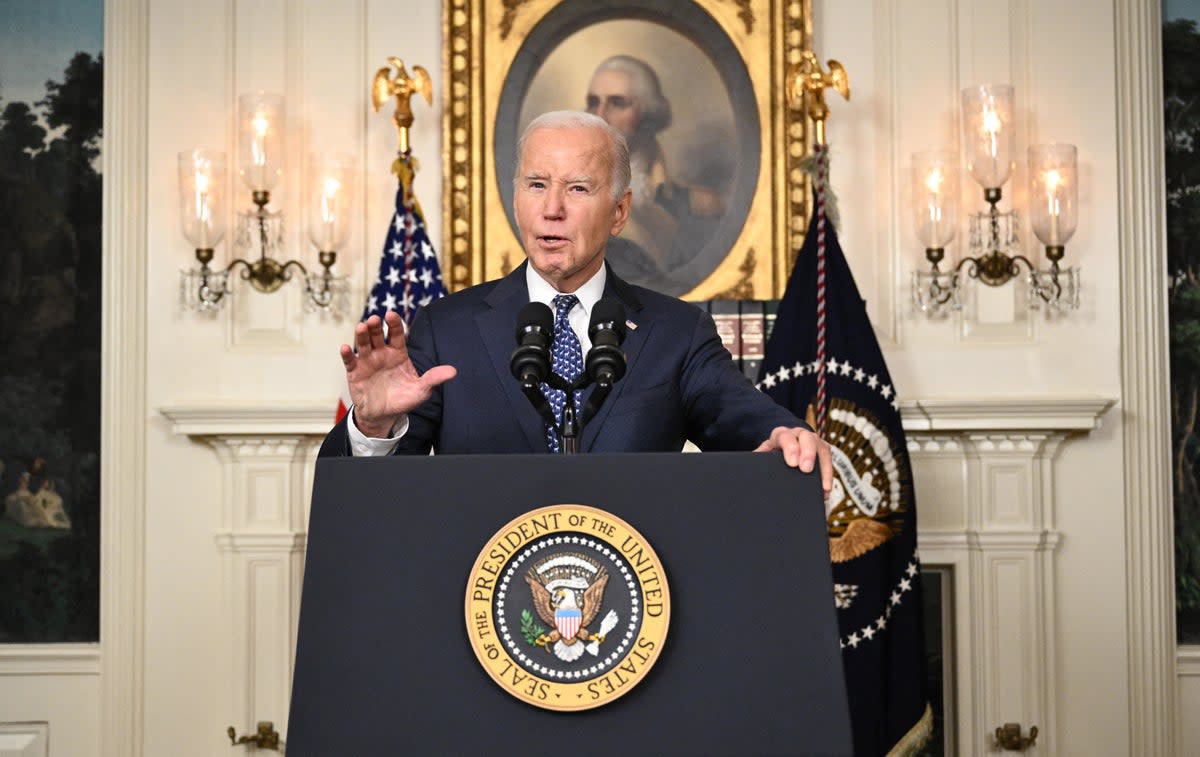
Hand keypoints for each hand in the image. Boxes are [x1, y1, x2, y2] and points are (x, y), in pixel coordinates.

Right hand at [339, 310, 456, 436]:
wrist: (384, 415)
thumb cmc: (403, 399)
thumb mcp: (421, 389)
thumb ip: (434, 378)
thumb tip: (453, 371)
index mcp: (398, 354)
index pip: (396, 335)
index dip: (394, 324)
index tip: (391, 315)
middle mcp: (382, 354)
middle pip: (378, 335)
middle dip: (376, 326)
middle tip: (375, 319)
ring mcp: (367, 361)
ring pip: (363, 344)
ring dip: (362, 335)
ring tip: (362, 327)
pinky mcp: (355, 372)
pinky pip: (350, 361)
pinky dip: (347, 354)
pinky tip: (346, 348)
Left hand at [754, 425, 833, 495]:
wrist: (782, 446)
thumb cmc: (771, 453)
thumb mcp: (763, 453)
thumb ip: (757, 458)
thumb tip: (747, 469)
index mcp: (781, 435)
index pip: (786, 437)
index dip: (790, 448)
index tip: (792, 463)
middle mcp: (799, 434)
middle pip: (807, 438)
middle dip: (808, 454)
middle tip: (806, 470)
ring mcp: (813, 441)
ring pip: (822, 449)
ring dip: (824, 468)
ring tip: (823, 487)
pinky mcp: (822, 451)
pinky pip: (828, 461)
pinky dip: (828, 476)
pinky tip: (825, 490)